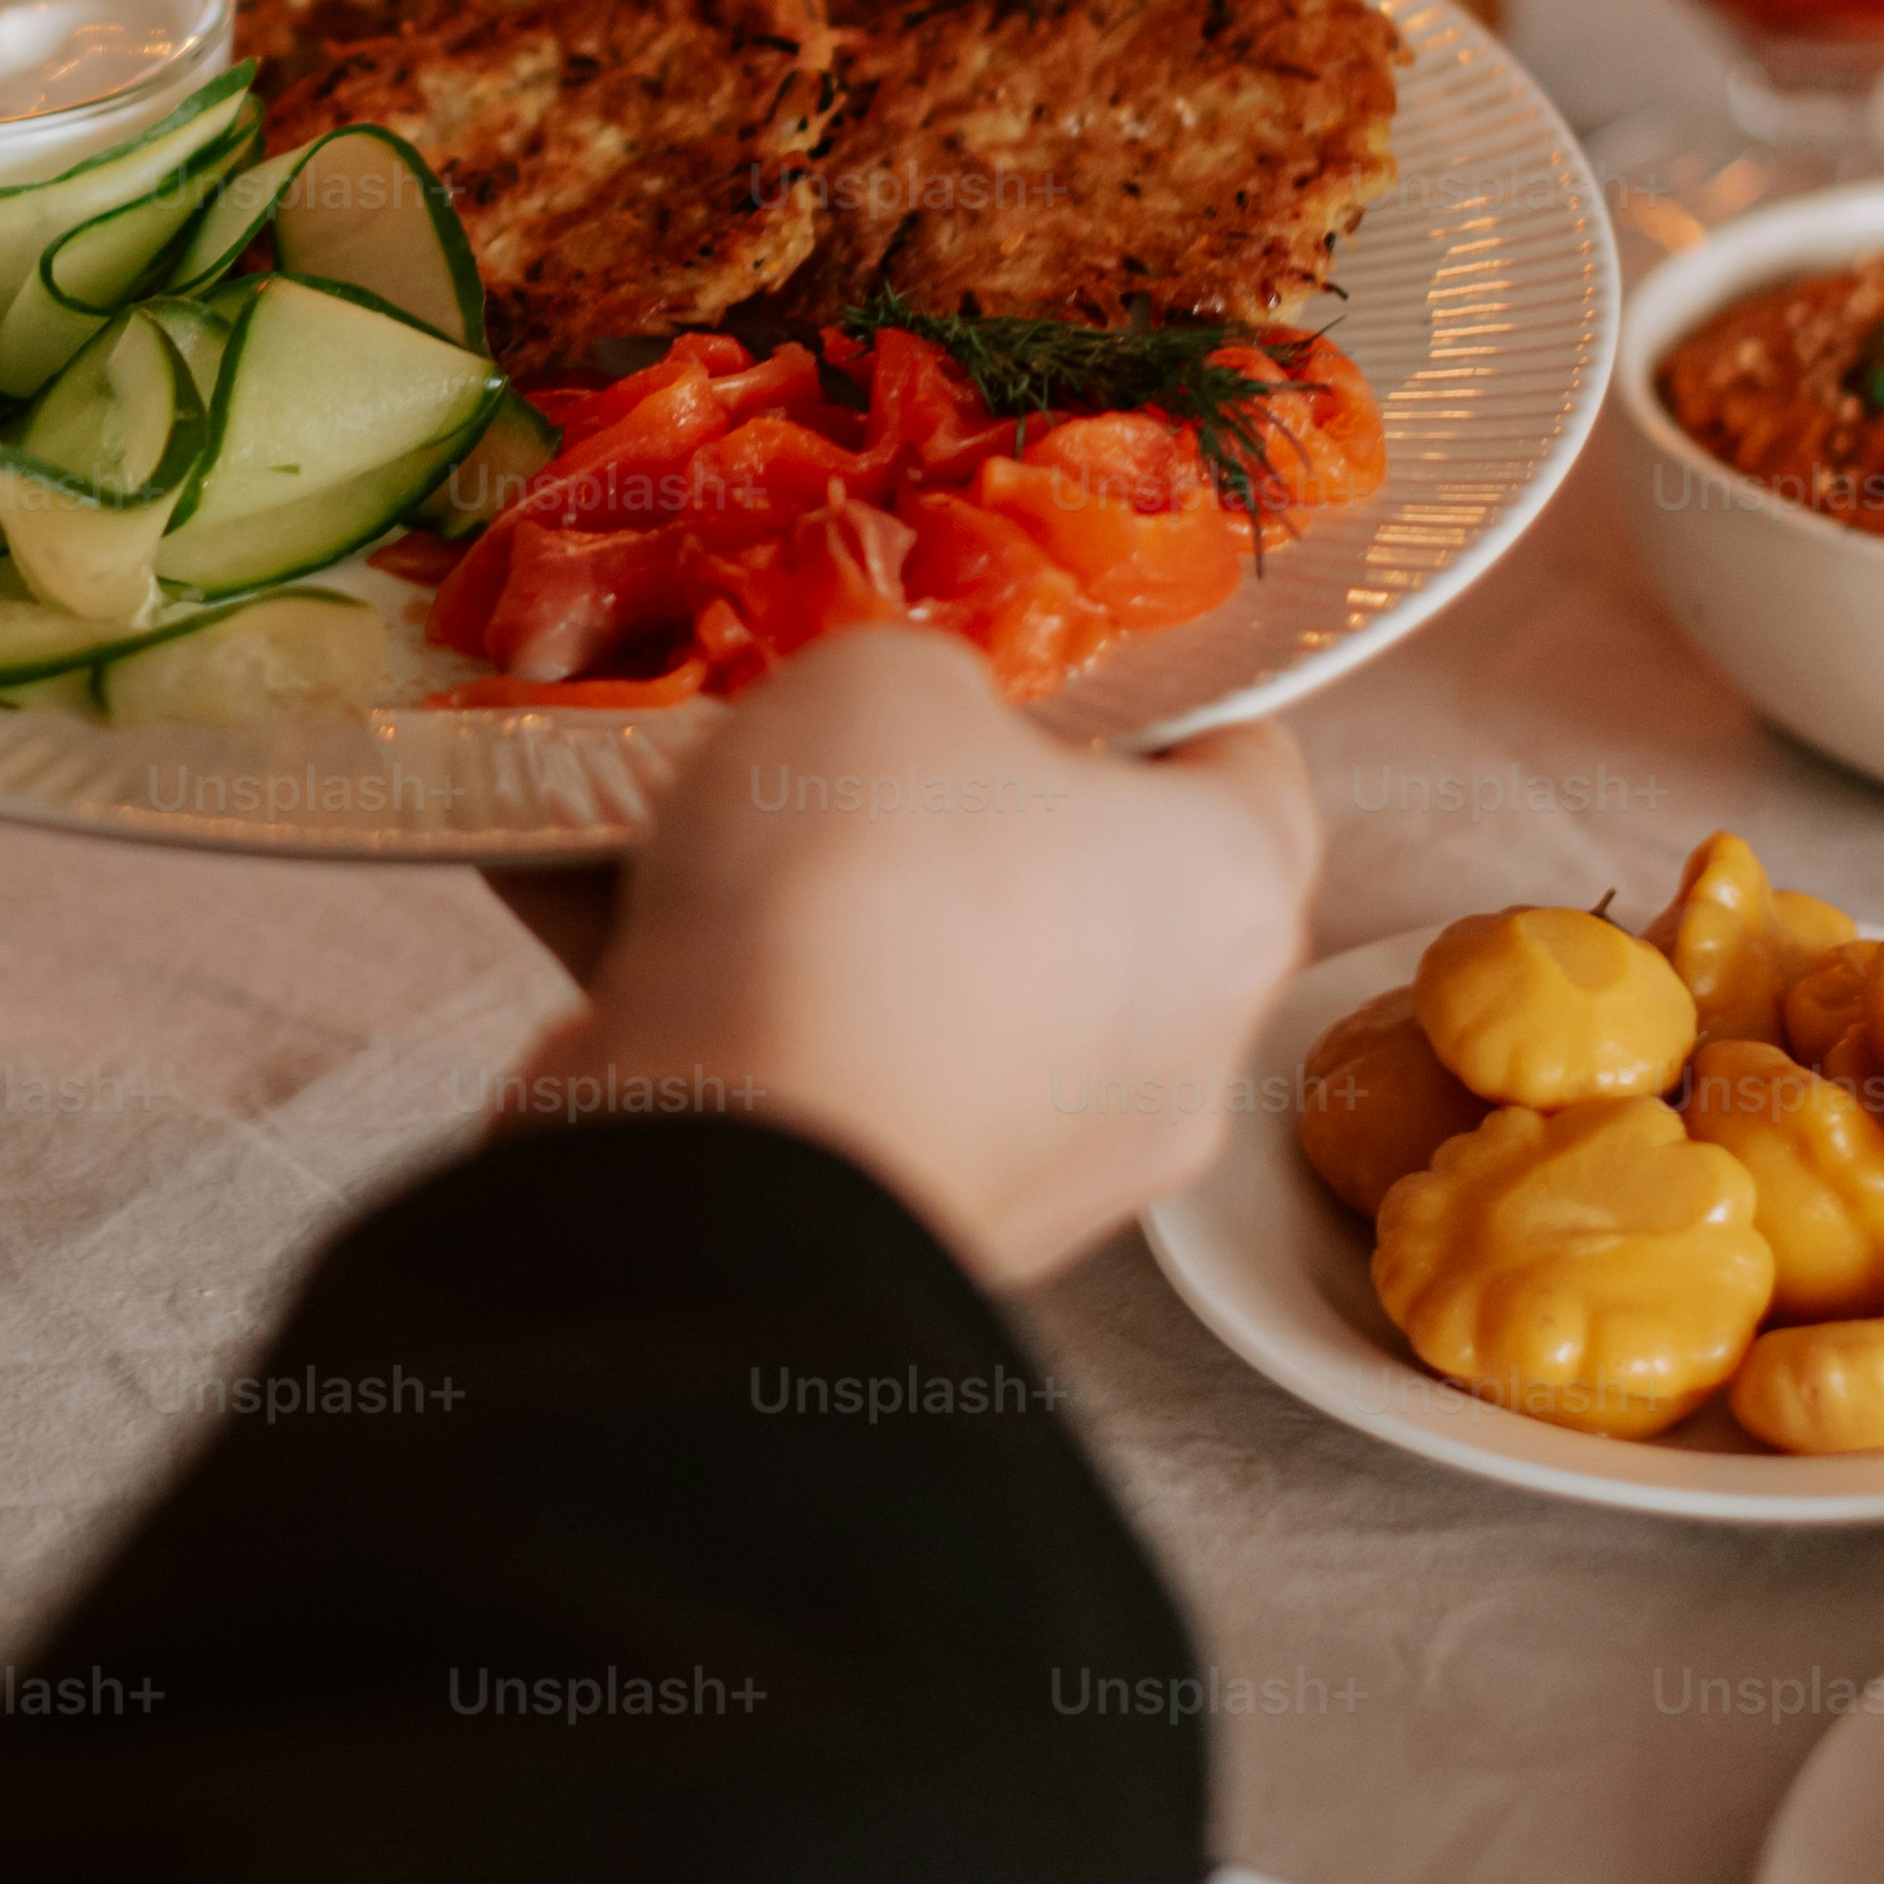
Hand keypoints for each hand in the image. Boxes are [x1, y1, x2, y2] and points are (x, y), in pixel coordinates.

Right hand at [495, 626, 1321, 1284]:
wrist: (730, 1166)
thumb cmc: (861, 895)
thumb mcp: (886, 676)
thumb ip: (933, 675)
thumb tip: (921, 724)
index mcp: (1233, 890)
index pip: (1244, 754)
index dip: (1144, 688)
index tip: (1036, 658)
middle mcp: (1186, 1046)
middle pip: (1094, 882)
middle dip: (972, 810)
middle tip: (857, 740)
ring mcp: (1063, 1162)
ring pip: (962, 986)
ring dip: (856, 915)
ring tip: (712, 828)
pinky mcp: (932, 1225)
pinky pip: (860, 1074)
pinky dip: (771, 1007)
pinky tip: (638, 924)